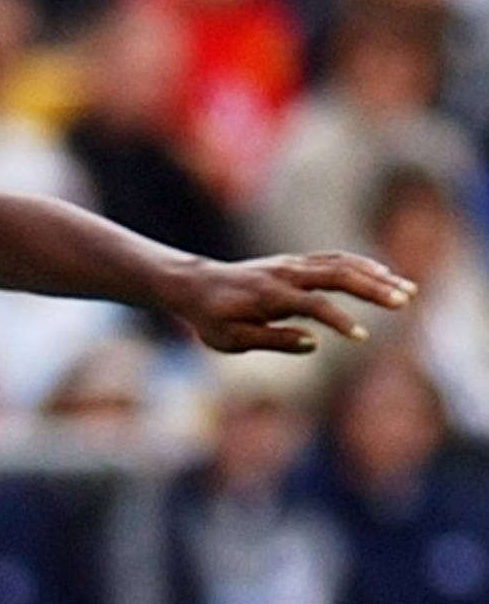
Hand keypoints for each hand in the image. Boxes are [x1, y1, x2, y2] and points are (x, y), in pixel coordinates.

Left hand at [172, 251, 415, 354]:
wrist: (196, 285)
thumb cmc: (212, 318)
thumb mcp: (232, 339)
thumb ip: (272, 340)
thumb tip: (313, 343)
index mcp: (270, 296)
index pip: (314, 306)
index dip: (340, 320)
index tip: (362, 337)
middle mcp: (285, 275)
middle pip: (338, 276)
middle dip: (374, 288)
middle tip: (405, 301)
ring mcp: (292, 264)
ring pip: (342, 264)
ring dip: (377, 275)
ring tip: (407, 289)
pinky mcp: (296, 262)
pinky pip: (334, 259)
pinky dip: (362, 265)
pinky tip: (383, 275)